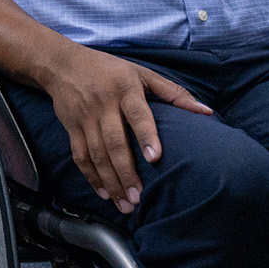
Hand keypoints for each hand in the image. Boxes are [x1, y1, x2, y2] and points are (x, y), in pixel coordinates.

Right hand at [42, 43, 211, 214]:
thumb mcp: (142, 73)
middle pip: (114, 142)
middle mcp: (102, 104)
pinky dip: (91, 176)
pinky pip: (79, 156)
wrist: (62, 63)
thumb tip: (206, 112)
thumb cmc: (109, 69)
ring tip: (125, 204)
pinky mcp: (71, 127)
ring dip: (110, 181)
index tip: (155, 158)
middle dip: (126, 172)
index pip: (137, 115)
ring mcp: (84, 118)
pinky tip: (104, 193)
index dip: (146, 136)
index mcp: (124, 90)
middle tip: (138, 197)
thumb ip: (174, 93)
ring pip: (96, 154)